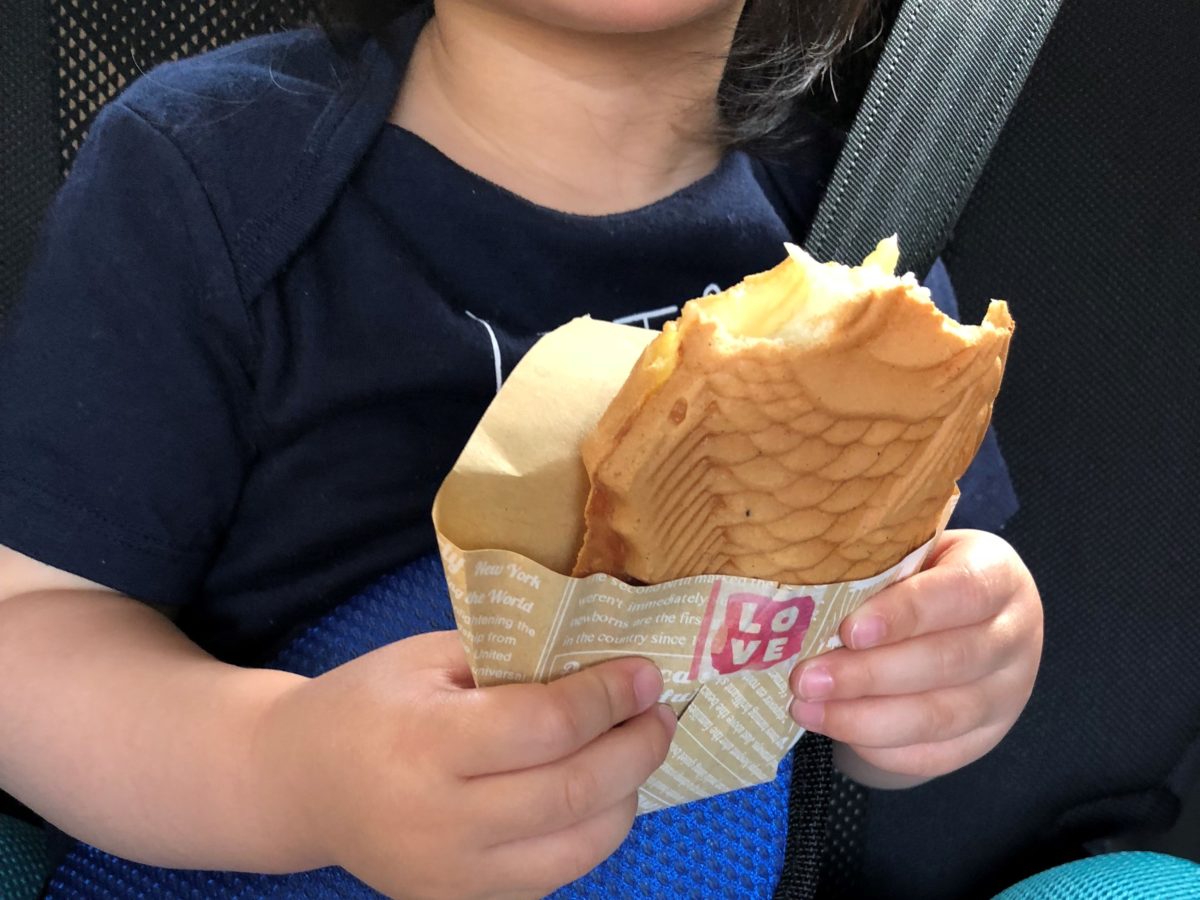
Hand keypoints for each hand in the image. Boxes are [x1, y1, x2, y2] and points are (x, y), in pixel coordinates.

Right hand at [257, 632, 673, 898]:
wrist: (300, 784)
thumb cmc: (368, 704)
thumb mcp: (429, 658)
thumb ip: (510, 659)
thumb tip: (602, 662)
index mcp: (425, 744)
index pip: (545, 727)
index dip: (608, 698)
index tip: (645, 673)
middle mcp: (439, 822)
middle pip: (573, 792)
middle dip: (637, 747)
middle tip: (661, 712)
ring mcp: (451, 878)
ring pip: (578, 849)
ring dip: (625, 796)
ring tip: (635, 751)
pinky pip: (553, 877)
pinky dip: (588, 834)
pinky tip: (591, 792)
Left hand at [788, 530, 1041, 785]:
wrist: (964, 617)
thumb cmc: (921, 576)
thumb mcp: (912, 554)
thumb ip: (877, 569)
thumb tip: (804, 596)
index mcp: (997, 576)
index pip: (959, 593)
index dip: (905, 614)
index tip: (850, 630)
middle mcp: (1014, 637)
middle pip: (946, 662)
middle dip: (868, 675)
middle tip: (807, 678)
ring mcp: (1007, 694)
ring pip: (940, 716)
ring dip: (865, 718)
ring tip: (806, 709)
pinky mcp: (988, 736)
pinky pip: (936, 754)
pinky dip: (882, 748)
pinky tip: (837, 731)